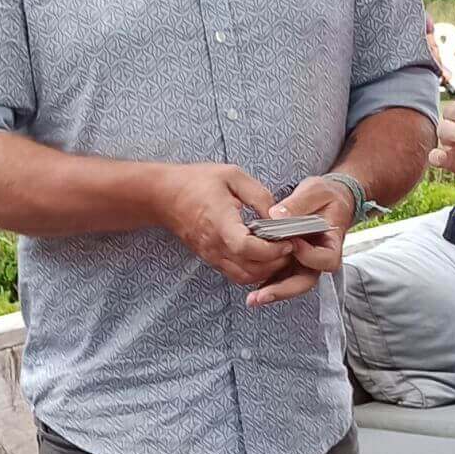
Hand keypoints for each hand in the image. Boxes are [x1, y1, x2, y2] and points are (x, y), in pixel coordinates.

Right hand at [156, 163, 292, 285]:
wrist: (164, 196)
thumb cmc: (196, 182)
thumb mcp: (232, 176)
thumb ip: (259, 196)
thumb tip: (279, 216)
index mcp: (220, 222)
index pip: (246, 247)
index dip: (271, 249)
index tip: (286, 239)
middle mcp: (215, 245)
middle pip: (251, 269)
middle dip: (276, 262)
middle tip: (290, 247)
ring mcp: (212, 255)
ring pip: (245, 277)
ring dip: (267, 270)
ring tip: (279, 252)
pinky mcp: (211, 259)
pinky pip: (236, 274)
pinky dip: (254, 272)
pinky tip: (263, 256)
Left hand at [244, 175, 357, 306]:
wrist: (329, 199)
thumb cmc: (325, 195)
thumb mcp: (315, 191)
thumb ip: (298, 203)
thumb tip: (276, 215)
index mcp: (331, 241)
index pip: (326, 259)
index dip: (310, 256)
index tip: (294, 244)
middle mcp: (318, 256)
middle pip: (306, 280)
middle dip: (284, 289)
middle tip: (262, 296)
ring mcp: (305, 261)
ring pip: (292, 283)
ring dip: (273, 291)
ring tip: (253, 299)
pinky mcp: (292, 260)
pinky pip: (281, 276)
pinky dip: (267, 283)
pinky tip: (252, 289)